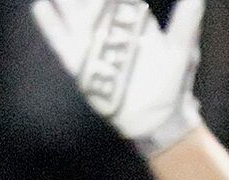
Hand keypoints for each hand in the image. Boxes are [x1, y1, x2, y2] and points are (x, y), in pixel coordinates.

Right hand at [29, 0, 206, 155]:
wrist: (154, 118)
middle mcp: (112, 30)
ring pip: (74, 16)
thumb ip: (187, 19)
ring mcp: (94, 46)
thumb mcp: (180, 48)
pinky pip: (62, 42)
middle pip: (92, 2)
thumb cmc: (171, 83)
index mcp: (135, 21)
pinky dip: (52, 25)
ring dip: (65, 2)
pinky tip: (42, 7)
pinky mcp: (81, 65)